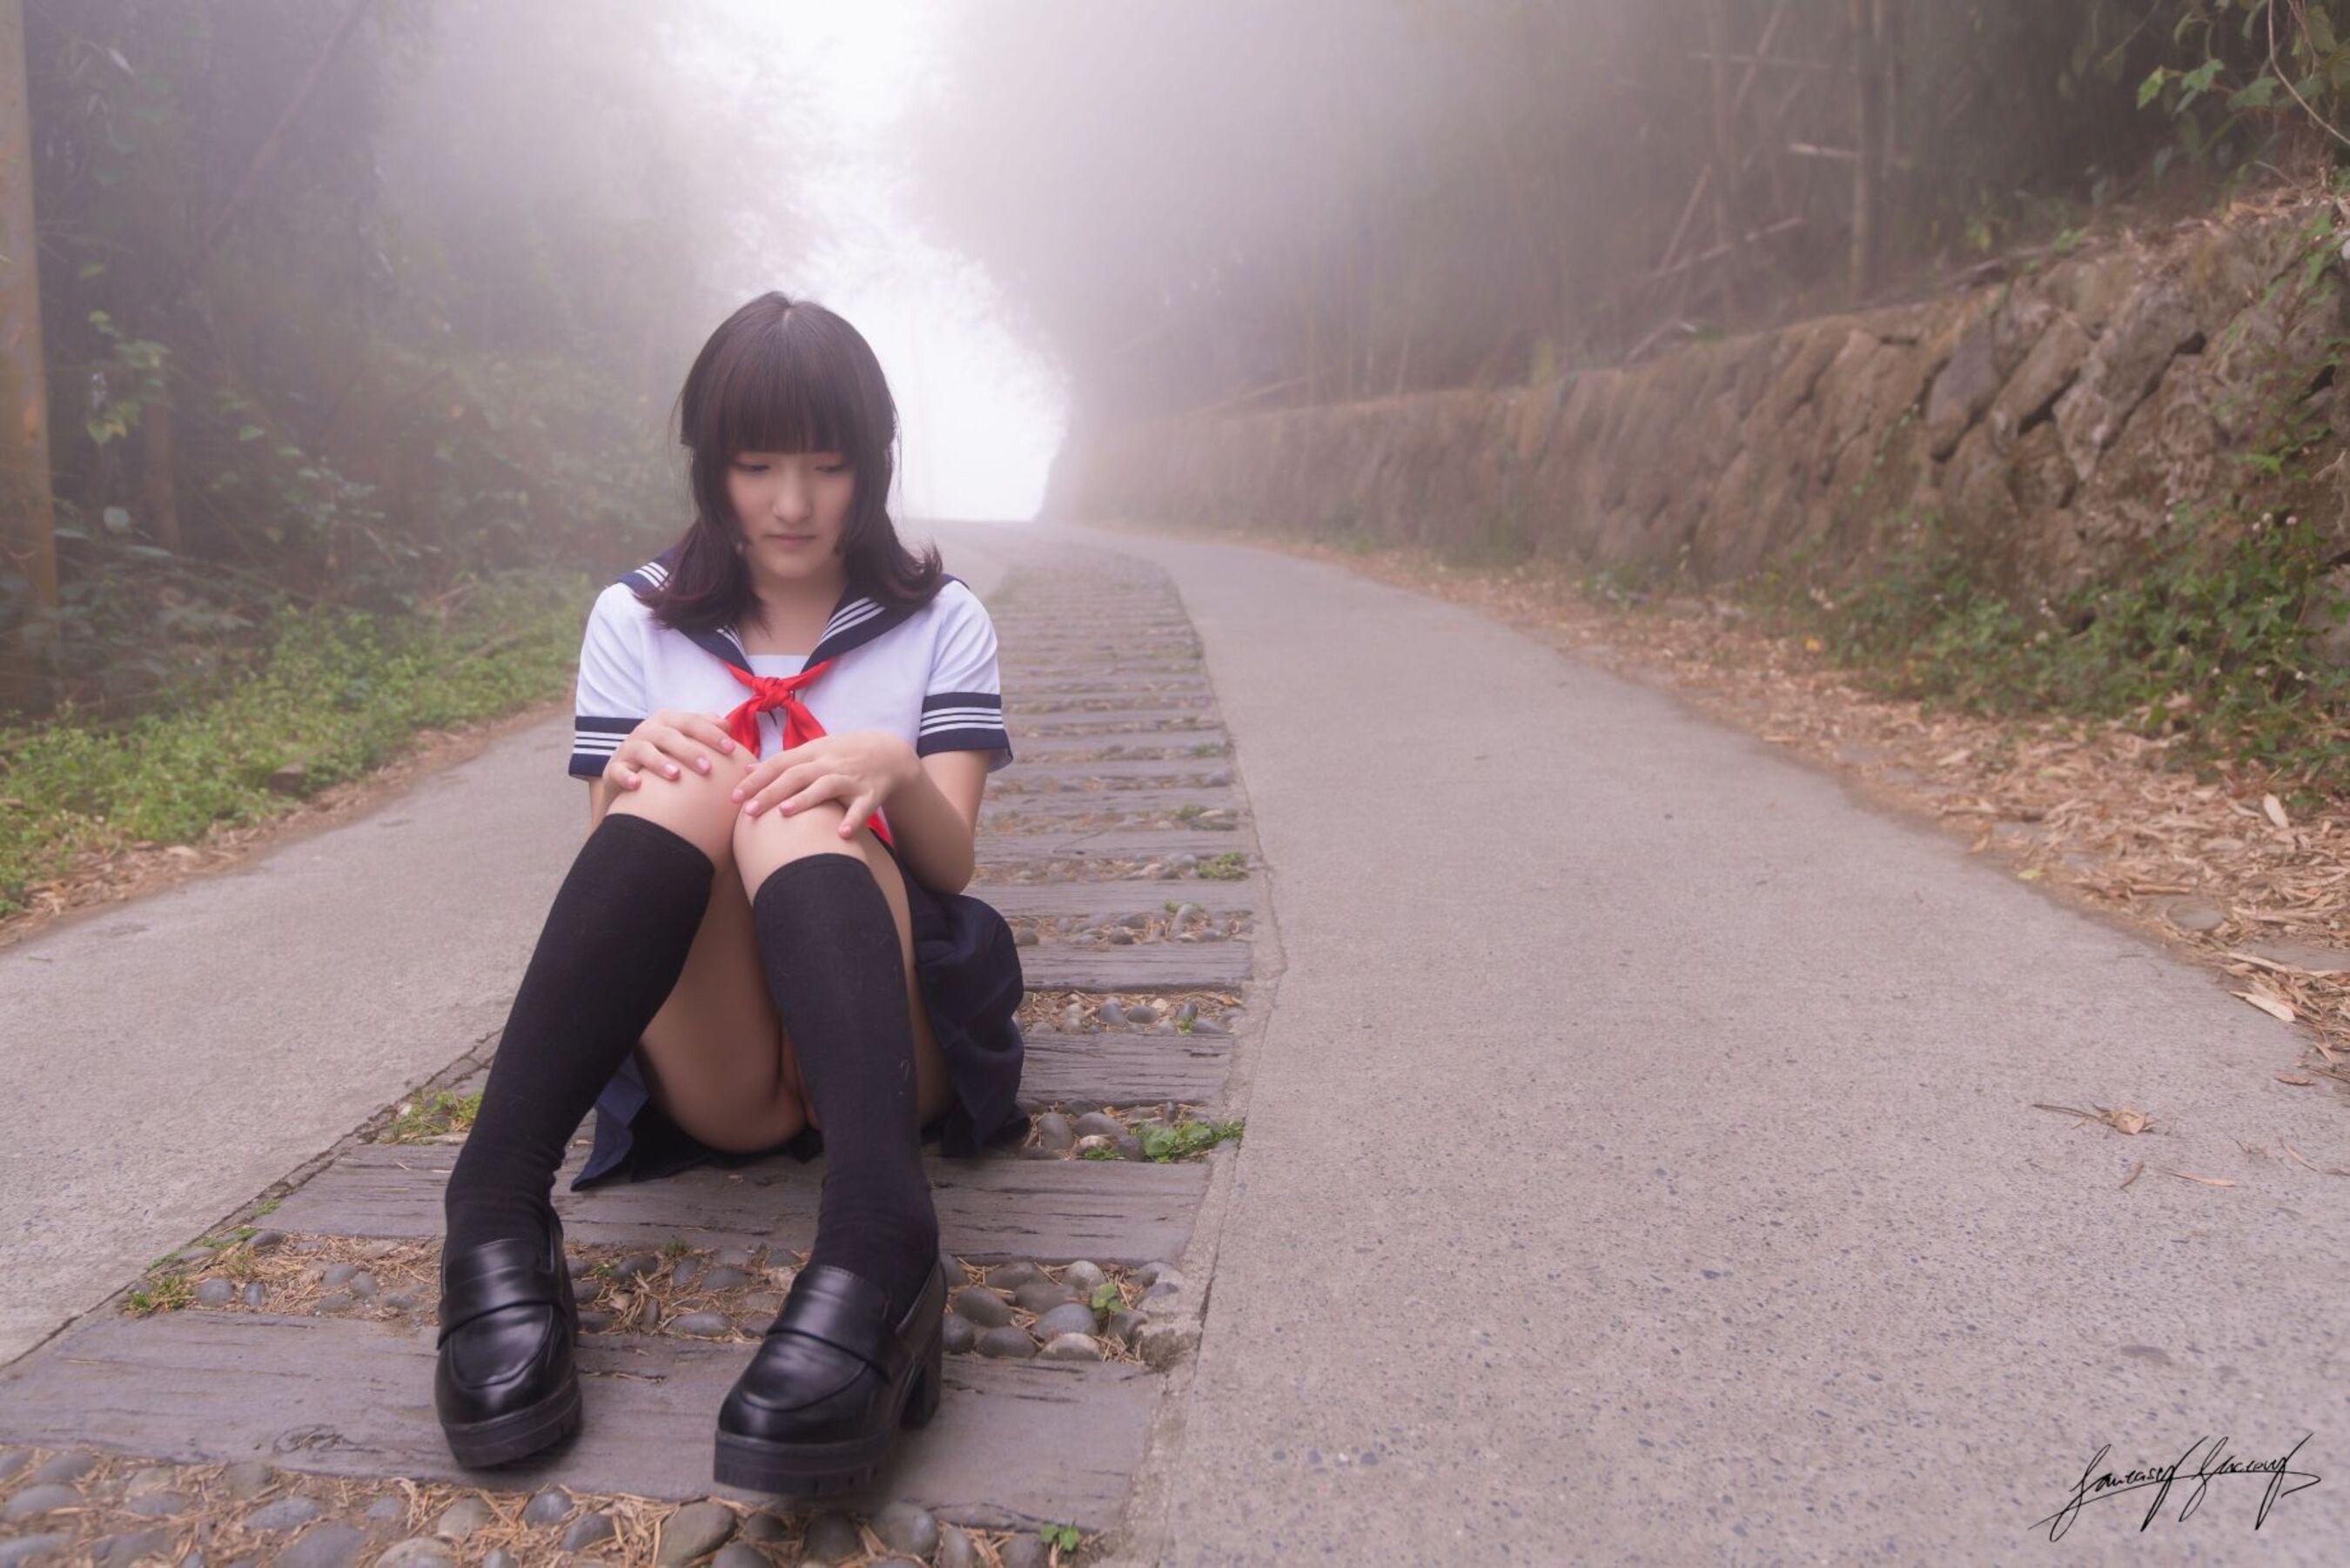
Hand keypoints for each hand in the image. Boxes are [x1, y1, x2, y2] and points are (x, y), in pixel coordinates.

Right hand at [604, 708, 738, 789]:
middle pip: (669, 736)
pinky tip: (638, 785)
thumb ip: (704, 729)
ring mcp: (629, 748)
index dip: (711, 733)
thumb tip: (727, 725)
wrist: (627, 773)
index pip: (692, 722)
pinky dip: (627, 776)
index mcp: (668, 721)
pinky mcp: (614, 768)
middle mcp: (648, 730)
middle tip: (708, 768)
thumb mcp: (683, 739)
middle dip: (689, 751)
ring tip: (676, 775)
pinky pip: (619, 771)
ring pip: (643, 751)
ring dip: (659, 762)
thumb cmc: (665, 754)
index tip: (730, 749)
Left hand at [731, 729, 916, 834]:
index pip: (778, 764)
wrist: (889, 753)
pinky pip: (862, 808)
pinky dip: (853, 820)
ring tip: (785, 813)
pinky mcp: (871, 793)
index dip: (756, 780)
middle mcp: (828, 764)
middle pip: (796, 775)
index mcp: (812, 754)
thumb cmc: (842, 755)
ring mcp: (850, 778)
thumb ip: (782, 762)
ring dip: (806, 799)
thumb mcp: (814, 752)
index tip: (733, 798)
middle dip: (772, 792)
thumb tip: (747, 770)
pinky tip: (841, 833)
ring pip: (826, 786)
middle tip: (749, 811)